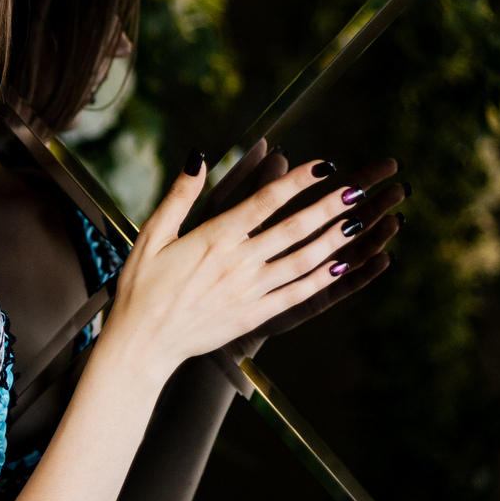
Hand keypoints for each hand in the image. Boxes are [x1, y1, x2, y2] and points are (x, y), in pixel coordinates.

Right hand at [103, 151, 380, 375]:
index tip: (324, 165)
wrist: (142, 343)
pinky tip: (341, 265)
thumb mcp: (151, 235)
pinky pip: (295, 294)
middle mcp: (237, 262)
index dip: (297, 181)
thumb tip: (198, 158)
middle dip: (329, 207)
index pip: (264, 201)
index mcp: (213, 237)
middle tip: (359, 190)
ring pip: (302, 261)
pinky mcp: (253, 315)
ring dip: (333, 240)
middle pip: (293, 229)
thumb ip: (179, 196)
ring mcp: (249, 291)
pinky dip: (321, 279)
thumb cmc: (140, 287)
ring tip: (359, 222)